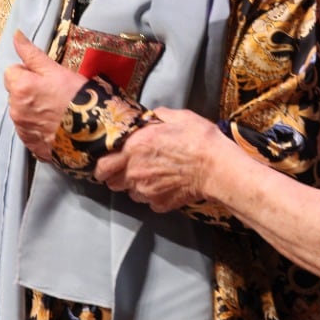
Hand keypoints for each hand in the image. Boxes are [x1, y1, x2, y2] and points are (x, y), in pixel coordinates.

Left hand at [4, 31, 84, 162]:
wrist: (93, 132)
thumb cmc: (77, 97)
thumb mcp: (56, 70)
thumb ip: (32, 53)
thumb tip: (16, 35)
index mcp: (20, 87)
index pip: (12, 71)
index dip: (28, 71)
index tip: (44, 77)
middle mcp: (15, 109)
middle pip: (14, 92)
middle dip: (27, 90)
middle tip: (51, 93)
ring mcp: (22, 129)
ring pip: (20, 111)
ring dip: (31, 109)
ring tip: (54, 111)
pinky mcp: (30, 144)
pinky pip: (27, 130)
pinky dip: (36, 126)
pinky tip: (53, 125)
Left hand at [95, 107, 225, 211]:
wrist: (217, 168)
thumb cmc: (199, 139)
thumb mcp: (177, 117)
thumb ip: (157, 116)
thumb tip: (151, 117)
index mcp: (134, 147)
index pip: (102, 165)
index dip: (102, 165)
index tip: (108, 163)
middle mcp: (134, 172)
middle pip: (112, 183)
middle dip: (116, 177)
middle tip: (127, 169)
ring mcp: (146, 191)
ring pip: (130, 193)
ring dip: (135, 186)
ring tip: (150, 176)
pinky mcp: (159, 204)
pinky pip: (149, 202)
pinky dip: (153, 196)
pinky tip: (165, 185)